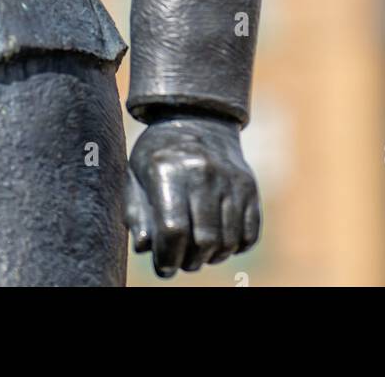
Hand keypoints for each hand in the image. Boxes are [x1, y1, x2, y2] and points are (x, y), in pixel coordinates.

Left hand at [124, 111, 260, 276]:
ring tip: (198, 250)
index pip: (173, 230)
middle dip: (190, 262)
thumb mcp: (135, 175)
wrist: (196, 118)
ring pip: (228, 242)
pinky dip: (235, 247)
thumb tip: (145, 247)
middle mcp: (203, 171)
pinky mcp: (249, 186)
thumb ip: (136, 213)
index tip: (164, 265)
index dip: (167, 258)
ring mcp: (230, 178)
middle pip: (204, 241)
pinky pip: (249, 235)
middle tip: (181, 260)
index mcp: (168, 169)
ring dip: (212, 257)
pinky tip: (219, 239)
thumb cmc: (158, 156)